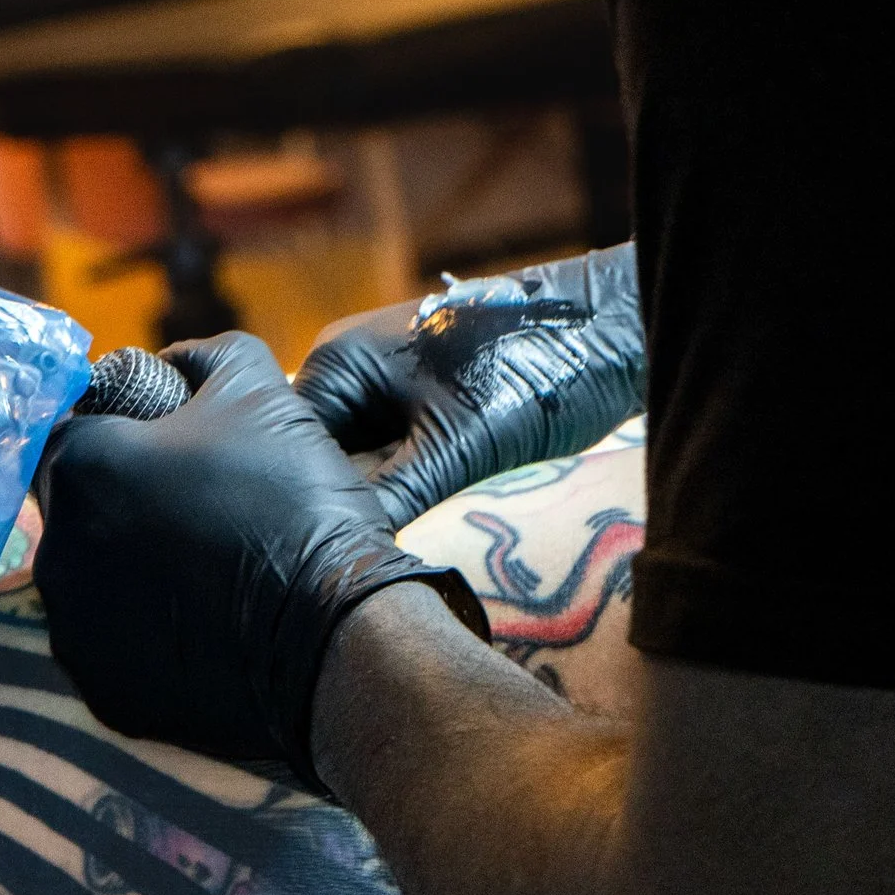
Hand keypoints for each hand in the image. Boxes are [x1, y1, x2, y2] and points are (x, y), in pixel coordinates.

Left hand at [36, 331, 486, 788]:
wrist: (338, 637)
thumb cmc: (294, 499)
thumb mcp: (260, 390)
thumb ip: (204, 358)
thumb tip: (174, 361)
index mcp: (82, 468)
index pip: (70, 432)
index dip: (118, 432)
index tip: (168, 445)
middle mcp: (56, 552)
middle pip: (77, 510)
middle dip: (124, 502)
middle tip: (199, 506)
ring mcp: (75, 631)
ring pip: (89, 581)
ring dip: (130, 569)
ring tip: (207, 568)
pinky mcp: (104, 692)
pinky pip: (113, 646)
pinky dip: (146, 633)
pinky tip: (206, 623)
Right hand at [295, 244, 646, 524]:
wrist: (609, 331)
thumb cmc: (529, 371)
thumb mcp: (456, 447)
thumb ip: (390, 497)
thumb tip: (342, 550)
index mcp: (339, 362)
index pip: (286, 444)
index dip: (295, 501)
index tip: (308, 556)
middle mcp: (353, 369)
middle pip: (318, 455)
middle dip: (330, 506)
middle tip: (340, 564)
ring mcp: (389, 384)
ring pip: (357, 460)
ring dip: (366, 502)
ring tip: (366, 554)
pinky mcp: (426, 403)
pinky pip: (392, 455)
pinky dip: (397, 490)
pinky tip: (401, 530)